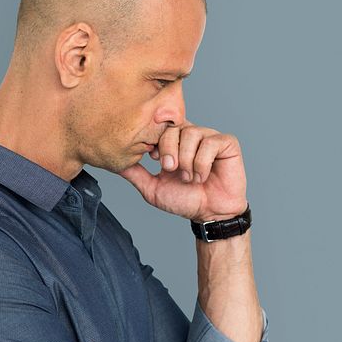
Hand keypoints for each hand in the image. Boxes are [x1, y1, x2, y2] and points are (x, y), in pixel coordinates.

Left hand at [119, 122, 248, 221]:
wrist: (210, 214)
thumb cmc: (185, 200)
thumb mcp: (152, 188)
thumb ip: (135, 174)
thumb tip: (114, 164)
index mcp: (174, 142)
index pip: (160, 127)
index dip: (155, 141)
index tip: (154, 159)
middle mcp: (191, 136)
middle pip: (174, 127)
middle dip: (169, 150)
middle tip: (171, 170)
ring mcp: (209, 137)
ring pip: (192, 133)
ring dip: (187, 160)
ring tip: (189, 177)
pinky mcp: (227, 143)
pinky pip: (211, 142)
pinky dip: (203, 163)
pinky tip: (203, 176)